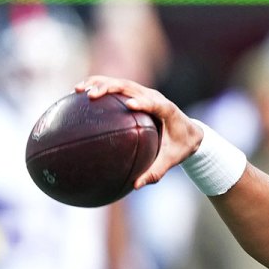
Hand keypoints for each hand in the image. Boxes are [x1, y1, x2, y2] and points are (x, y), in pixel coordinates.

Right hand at [75, 75, 202, 188]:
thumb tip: (135, 185)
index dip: (143, 102)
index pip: (155, 104)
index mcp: (167, 110)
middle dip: (110, 88)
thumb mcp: (171, 160)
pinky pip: (117, 87)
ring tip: (78, 90)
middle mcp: (155, 97)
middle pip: (131, 87)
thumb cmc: (181, 147)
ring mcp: (145, 93)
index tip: (130, 104)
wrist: (190, 132)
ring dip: (99, 83)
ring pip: (121, 83)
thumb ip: (155, 172)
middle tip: (91, 96)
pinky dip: (99, 86)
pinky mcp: (137, 93)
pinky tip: (79, 94)